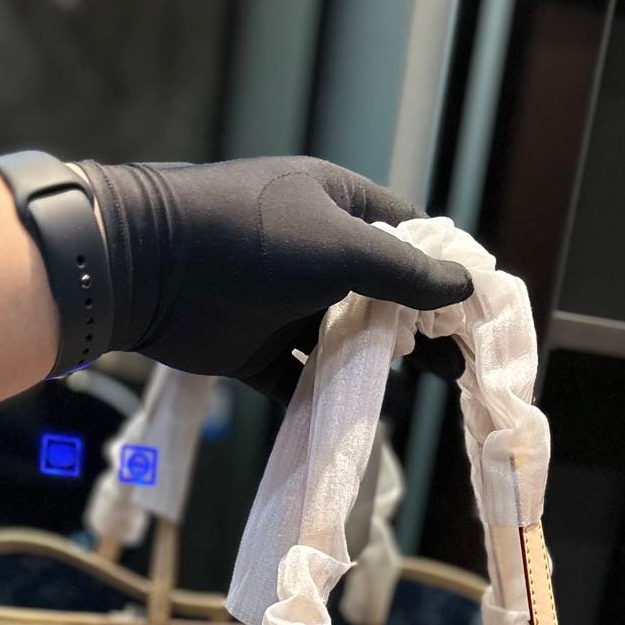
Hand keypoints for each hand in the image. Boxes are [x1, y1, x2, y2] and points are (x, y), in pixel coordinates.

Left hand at [79, 156, 472, 400]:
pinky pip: (298, 379)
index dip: (442, 268)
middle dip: (418, 328)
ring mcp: (281, 302)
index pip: (406, 233)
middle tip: (457, 366)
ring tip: (420, 392)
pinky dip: (324, 399)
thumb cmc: (252, 239)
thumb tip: (466, 285)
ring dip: (376, 365)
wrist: (150, 269)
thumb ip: (405, 272)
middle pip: (380, 293)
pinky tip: (356, 419)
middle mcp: (312, 250)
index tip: (474, 310)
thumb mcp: (343, 248)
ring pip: (342, 340)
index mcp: (335, 204)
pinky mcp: (253, 348)